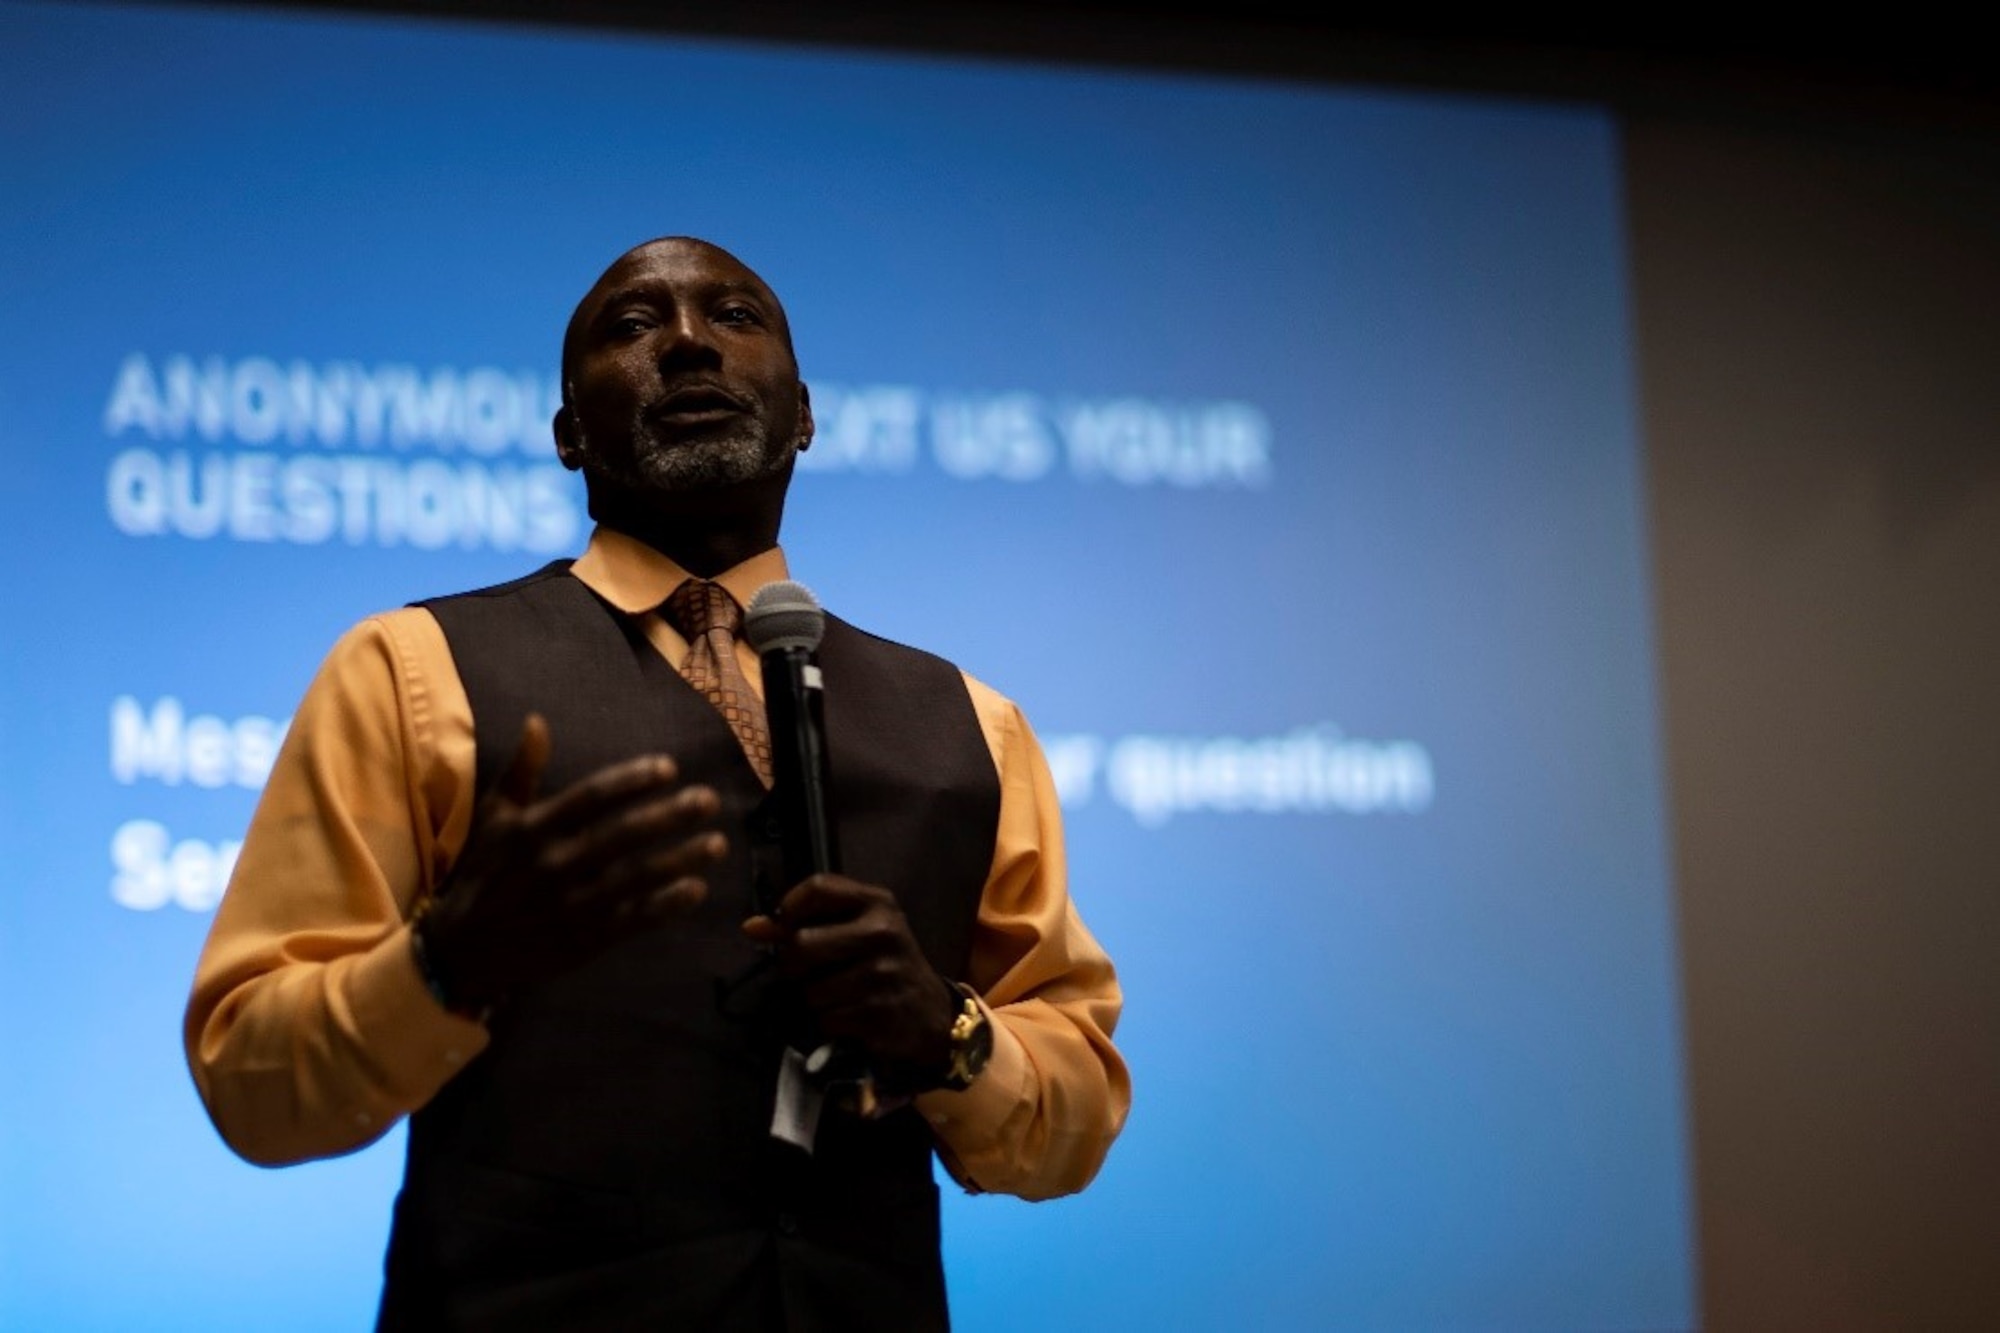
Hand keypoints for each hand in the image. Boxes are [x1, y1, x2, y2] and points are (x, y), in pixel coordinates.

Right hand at [417, 713, 725, 1012]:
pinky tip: (696, 889)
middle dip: (669, 816)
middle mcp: (553, 865)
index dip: (632, 780)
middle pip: (622, 835)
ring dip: (680, 859)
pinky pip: (633, 920)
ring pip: (635, 879)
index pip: (591, 797)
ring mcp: (570, 905)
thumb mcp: (494, 818)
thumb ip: (521, 771)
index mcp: (533, 830)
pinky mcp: (582, 940)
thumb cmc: (486, 872)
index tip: (669, 768)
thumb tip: (537, 721)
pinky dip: (666, 905)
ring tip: (717, 843)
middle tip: (709, 800)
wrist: (461, 949)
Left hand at [743, 874, 959, 1093]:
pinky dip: (831, 1022)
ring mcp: (883, 973)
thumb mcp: (857, 931)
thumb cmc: (884, 963)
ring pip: (811, 989)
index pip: (818, 887)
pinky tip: (851, 1015)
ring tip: (839, 994)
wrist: (931, 1012)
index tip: (787, 926)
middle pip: (802, 943)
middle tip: (807, 971)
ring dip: (815, 999)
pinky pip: (827, 1018)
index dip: (790, 908)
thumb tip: (753, 927)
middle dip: (794, 965)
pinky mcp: (880, 1011)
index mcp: (878, 902)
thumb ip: (806, 922)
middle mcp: (883, 932)